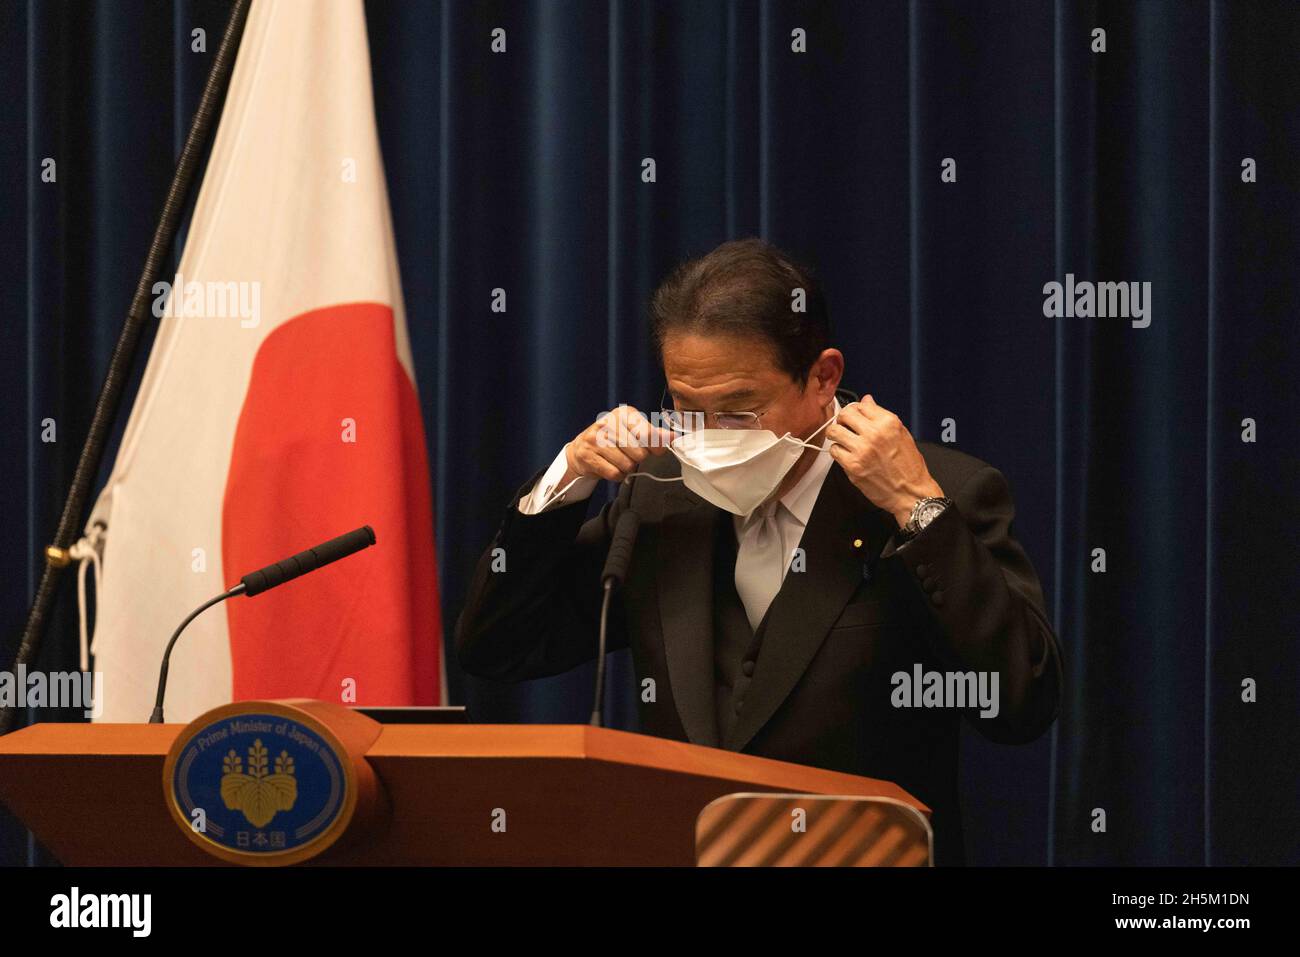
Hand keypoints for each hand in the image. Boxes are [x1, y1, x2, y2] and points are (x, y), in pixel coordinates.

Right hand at [562, 404, 674, 483]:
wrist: (582, 449)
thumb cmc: (613, 440)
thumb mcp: (634, 431)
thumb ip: (655, 434)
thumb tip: (674, 437)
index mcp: (624, 413)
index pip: (648, 434)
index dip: (656, 447)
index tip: (655, 451)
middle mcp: (608, 423)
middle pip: (639, 453)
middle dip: (638, 458)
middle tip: (630, 454)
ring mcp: (596, 439)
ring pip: (627, 465)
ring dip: (627, 468)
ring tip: (619, 460)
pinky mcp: (587, 455)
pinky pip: (614, 473)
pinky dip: (617, 475)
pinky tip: (611, 466)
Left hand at [826, 395, 943, 525]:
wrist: (910, 493)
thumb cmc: (909, 467)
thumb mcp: (901, 434)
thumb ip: (881, 416)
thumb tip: (867, 400)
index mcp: (888, 423)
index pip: (861, 405)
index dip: (857, 410)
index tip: (856, 417)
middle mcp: (874, 433)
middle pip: (845, 414)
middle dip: (843, 419)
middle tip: (846, 426)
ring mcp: (862, 450)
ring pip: (834, 431)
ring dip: (836, 434)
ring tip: (843, 440)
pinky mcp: (852, 466)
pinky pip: (834, 450)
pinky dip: (838, 451)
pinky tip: (846, 454)